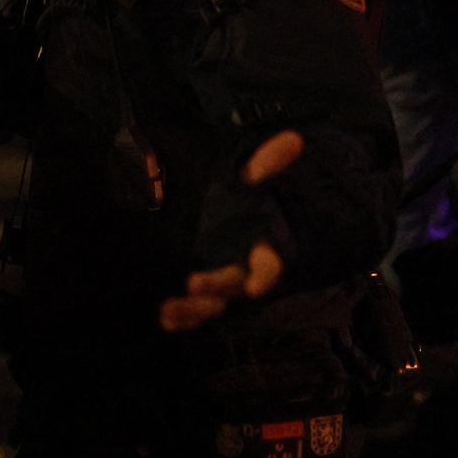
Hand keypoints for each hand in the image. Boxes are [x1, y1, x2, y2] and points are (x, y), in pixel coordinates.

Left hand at [158, 131, 302, 331]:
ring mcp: (222, 284)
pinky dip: (181, 317)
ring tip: (170, 309)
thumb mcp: (252, 180)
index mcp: (260, 245)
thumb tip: (294, 138)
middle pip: (235, 284)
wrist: (229, 220)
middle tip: (195, 282)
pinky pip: (194, 311)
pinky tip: (164, 319)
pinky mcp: (202, 293)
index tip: (257, 287)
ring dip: (195, 309)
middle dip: (218, 286)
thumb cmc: (244, 202)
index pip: (269, 264)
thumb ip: (268, 165)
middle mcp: (242, 269)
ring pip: (214, 303)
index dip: (265, 275)